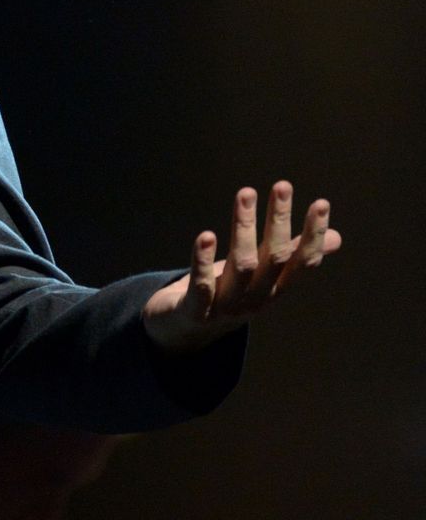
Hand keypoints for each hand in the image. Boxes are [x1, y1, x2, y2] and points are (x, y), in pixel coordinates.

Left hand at [142, 181, 341, 353]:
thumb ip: (294, 256)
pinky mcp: (195, 311)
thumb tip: (337, 236)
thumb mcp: (261, 275)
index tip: (321, 203)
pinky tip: (206, 236)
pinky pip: (202, 284)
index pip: (302, 262)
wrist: (182, 333)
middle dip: (279, 221)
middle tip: (283, 186)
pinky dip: (204, 260)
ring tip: (246, 194)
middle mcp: (256, 299)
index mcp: (274, 289)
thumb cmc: (226, 294)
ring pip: (242, 265)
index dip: (313, 235)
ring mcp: (227, 307)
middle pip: (274, 258)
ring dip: (244, 227)